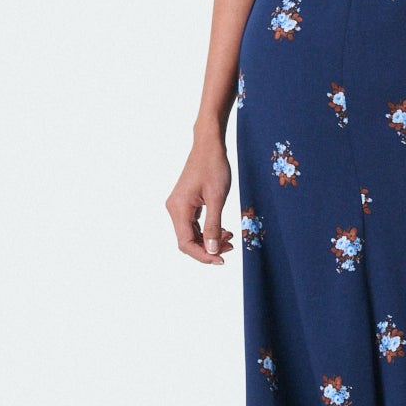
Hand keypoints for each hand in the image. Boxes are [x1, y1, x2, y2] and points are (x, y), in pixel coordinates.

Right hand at [168, 136, 236, 264]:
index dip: (203, 255)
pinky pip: (194, 224)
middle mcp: (175, 209)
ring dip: (209, 240)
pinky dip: (208, 230)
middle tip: (230, 248)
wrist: (209, 146)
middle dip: (208, 248)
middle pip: (187, 240)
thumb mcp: (217, 198)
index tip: (221, 259)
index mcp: (178, 208)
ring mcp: (179, 206)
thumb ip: (214, 226)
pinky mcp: (186, 203)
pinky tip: (223, 230)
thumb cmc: (213, 167)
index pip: (186, 243)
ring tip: (230, 238)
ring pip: (192, 233)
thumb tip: (212, 250)